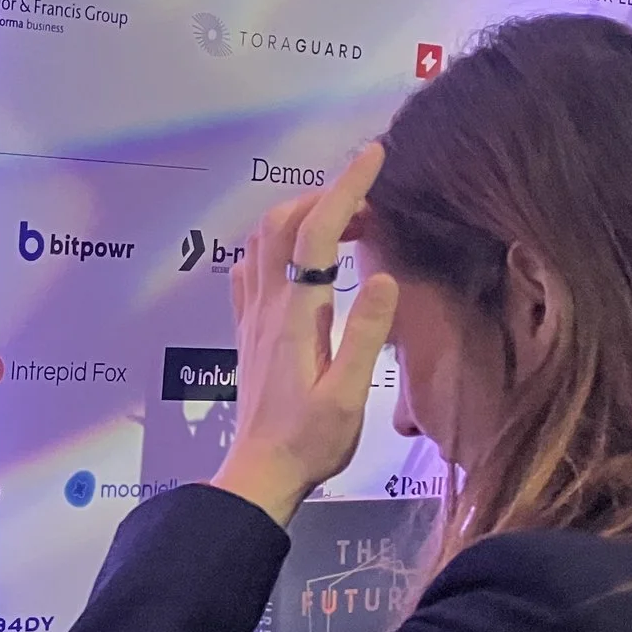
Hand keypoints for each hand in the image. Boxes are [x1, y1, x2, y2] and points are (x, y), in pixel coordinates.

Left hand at [209, 142, 399, 527]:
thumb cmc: (310, 442)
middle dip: (324, 197)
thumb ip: (365, 334)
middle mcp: (266, 307)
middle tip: (370, 201)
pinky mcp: (248, 331)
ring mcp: (251, 317)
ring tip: (348, 226)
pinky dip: (278, 246)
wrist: (261, 474)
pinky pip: (252, 269)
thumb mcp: (349, 394)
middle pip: (281, 224)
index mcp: (295, 316)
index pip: (316, 234)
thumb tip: (384, 277)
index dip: (345, 189)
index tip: (373, 156)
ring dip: (301, 218)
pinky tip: (302, 260)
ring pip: (263, 242)